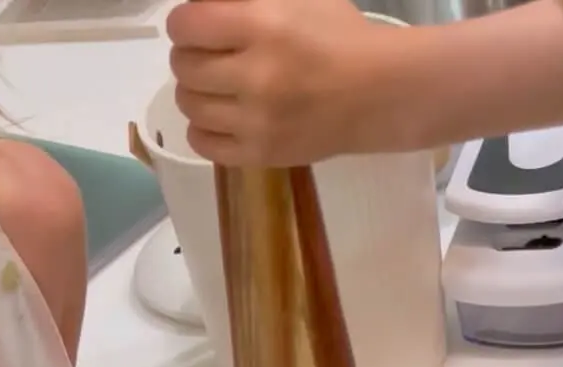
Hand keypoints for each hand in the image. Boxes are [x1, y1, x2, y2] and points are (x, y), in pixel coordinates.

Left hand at [167, 0, 388, 165]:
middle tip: (207, 55)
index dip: (184, 23)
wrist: (378, 93)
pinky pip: (204, 143)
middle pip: (184, 67)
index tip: (195, 25)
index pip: (187, 25)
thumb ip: (245, 2)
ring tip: (215, 85)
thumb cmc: (338, 35)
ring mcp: (257, 121)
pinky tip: (220, 115)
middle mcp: (256, 75)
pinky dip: (203, 127)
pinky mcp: (261, 154)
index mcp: (263, 25)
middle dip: (188, 56)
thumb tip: (201, 8)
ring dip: (194, 91)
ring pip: (189, 105)